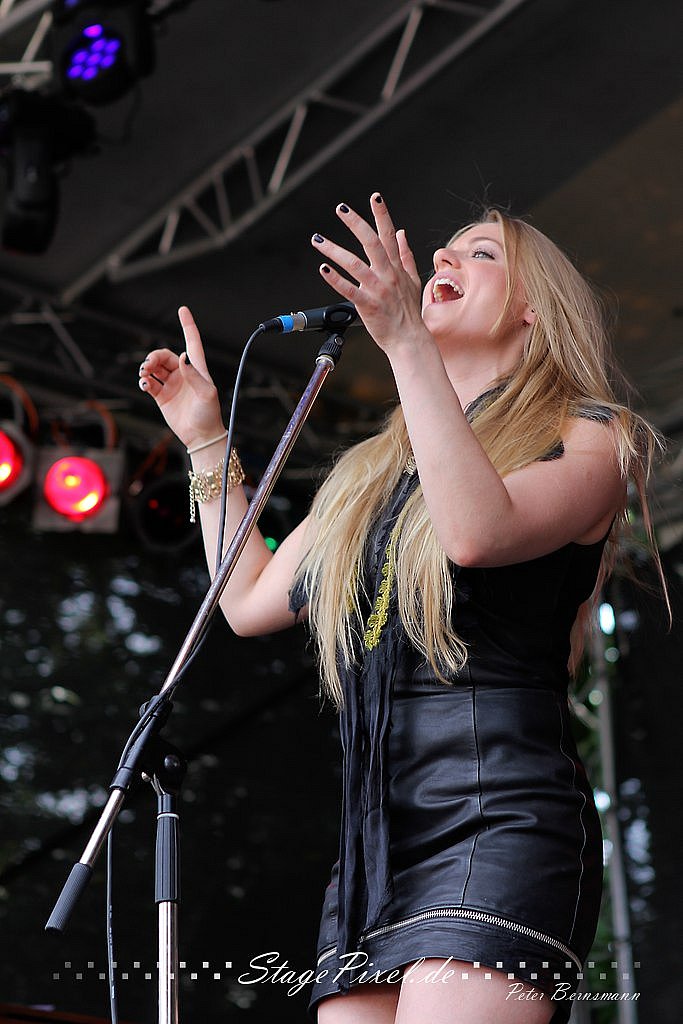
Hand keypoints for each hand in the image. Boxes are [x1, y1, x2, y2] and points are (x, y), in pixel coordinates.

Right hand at [138, 306, 224, 448]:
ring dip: (147, 368)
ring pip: (155, 368)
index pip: (192, 342)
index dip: (188, 326)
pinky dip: (144, 381)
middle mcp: (184, 374)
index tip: (182, 309)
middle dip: (154, 357)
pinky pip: (149, 383)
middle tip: (148, 365)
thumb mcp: (207, 394)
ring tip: (145, 374)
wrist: (200, 436)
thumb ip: (194, 375)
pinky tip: (145, 384)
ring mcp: (172, 385)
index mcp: (197, 369)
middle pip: (165, 356)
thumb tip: (181, 358)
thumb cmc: (209, 415)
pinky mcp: (162, 397)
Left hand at [310, 193, 426, 353]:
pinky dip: (335, 279)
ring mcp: (378, 289)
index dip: (382, 215)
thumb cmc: (408, 312)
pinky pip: (349, 290)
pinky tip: (323, 268)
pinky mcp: (368, 305)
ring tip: (318, 239)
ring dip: (334, 250)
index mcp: (396, 267)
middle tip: (341, 209)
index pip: (389, 235)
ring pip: (354, 264)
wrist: (409, 339)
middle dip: (356, 223)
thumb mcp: (413, 280)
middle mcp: (388, 275)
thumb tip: (402, 233)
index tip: (375, 197)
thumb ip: (406, 255)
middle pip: (371, 242)